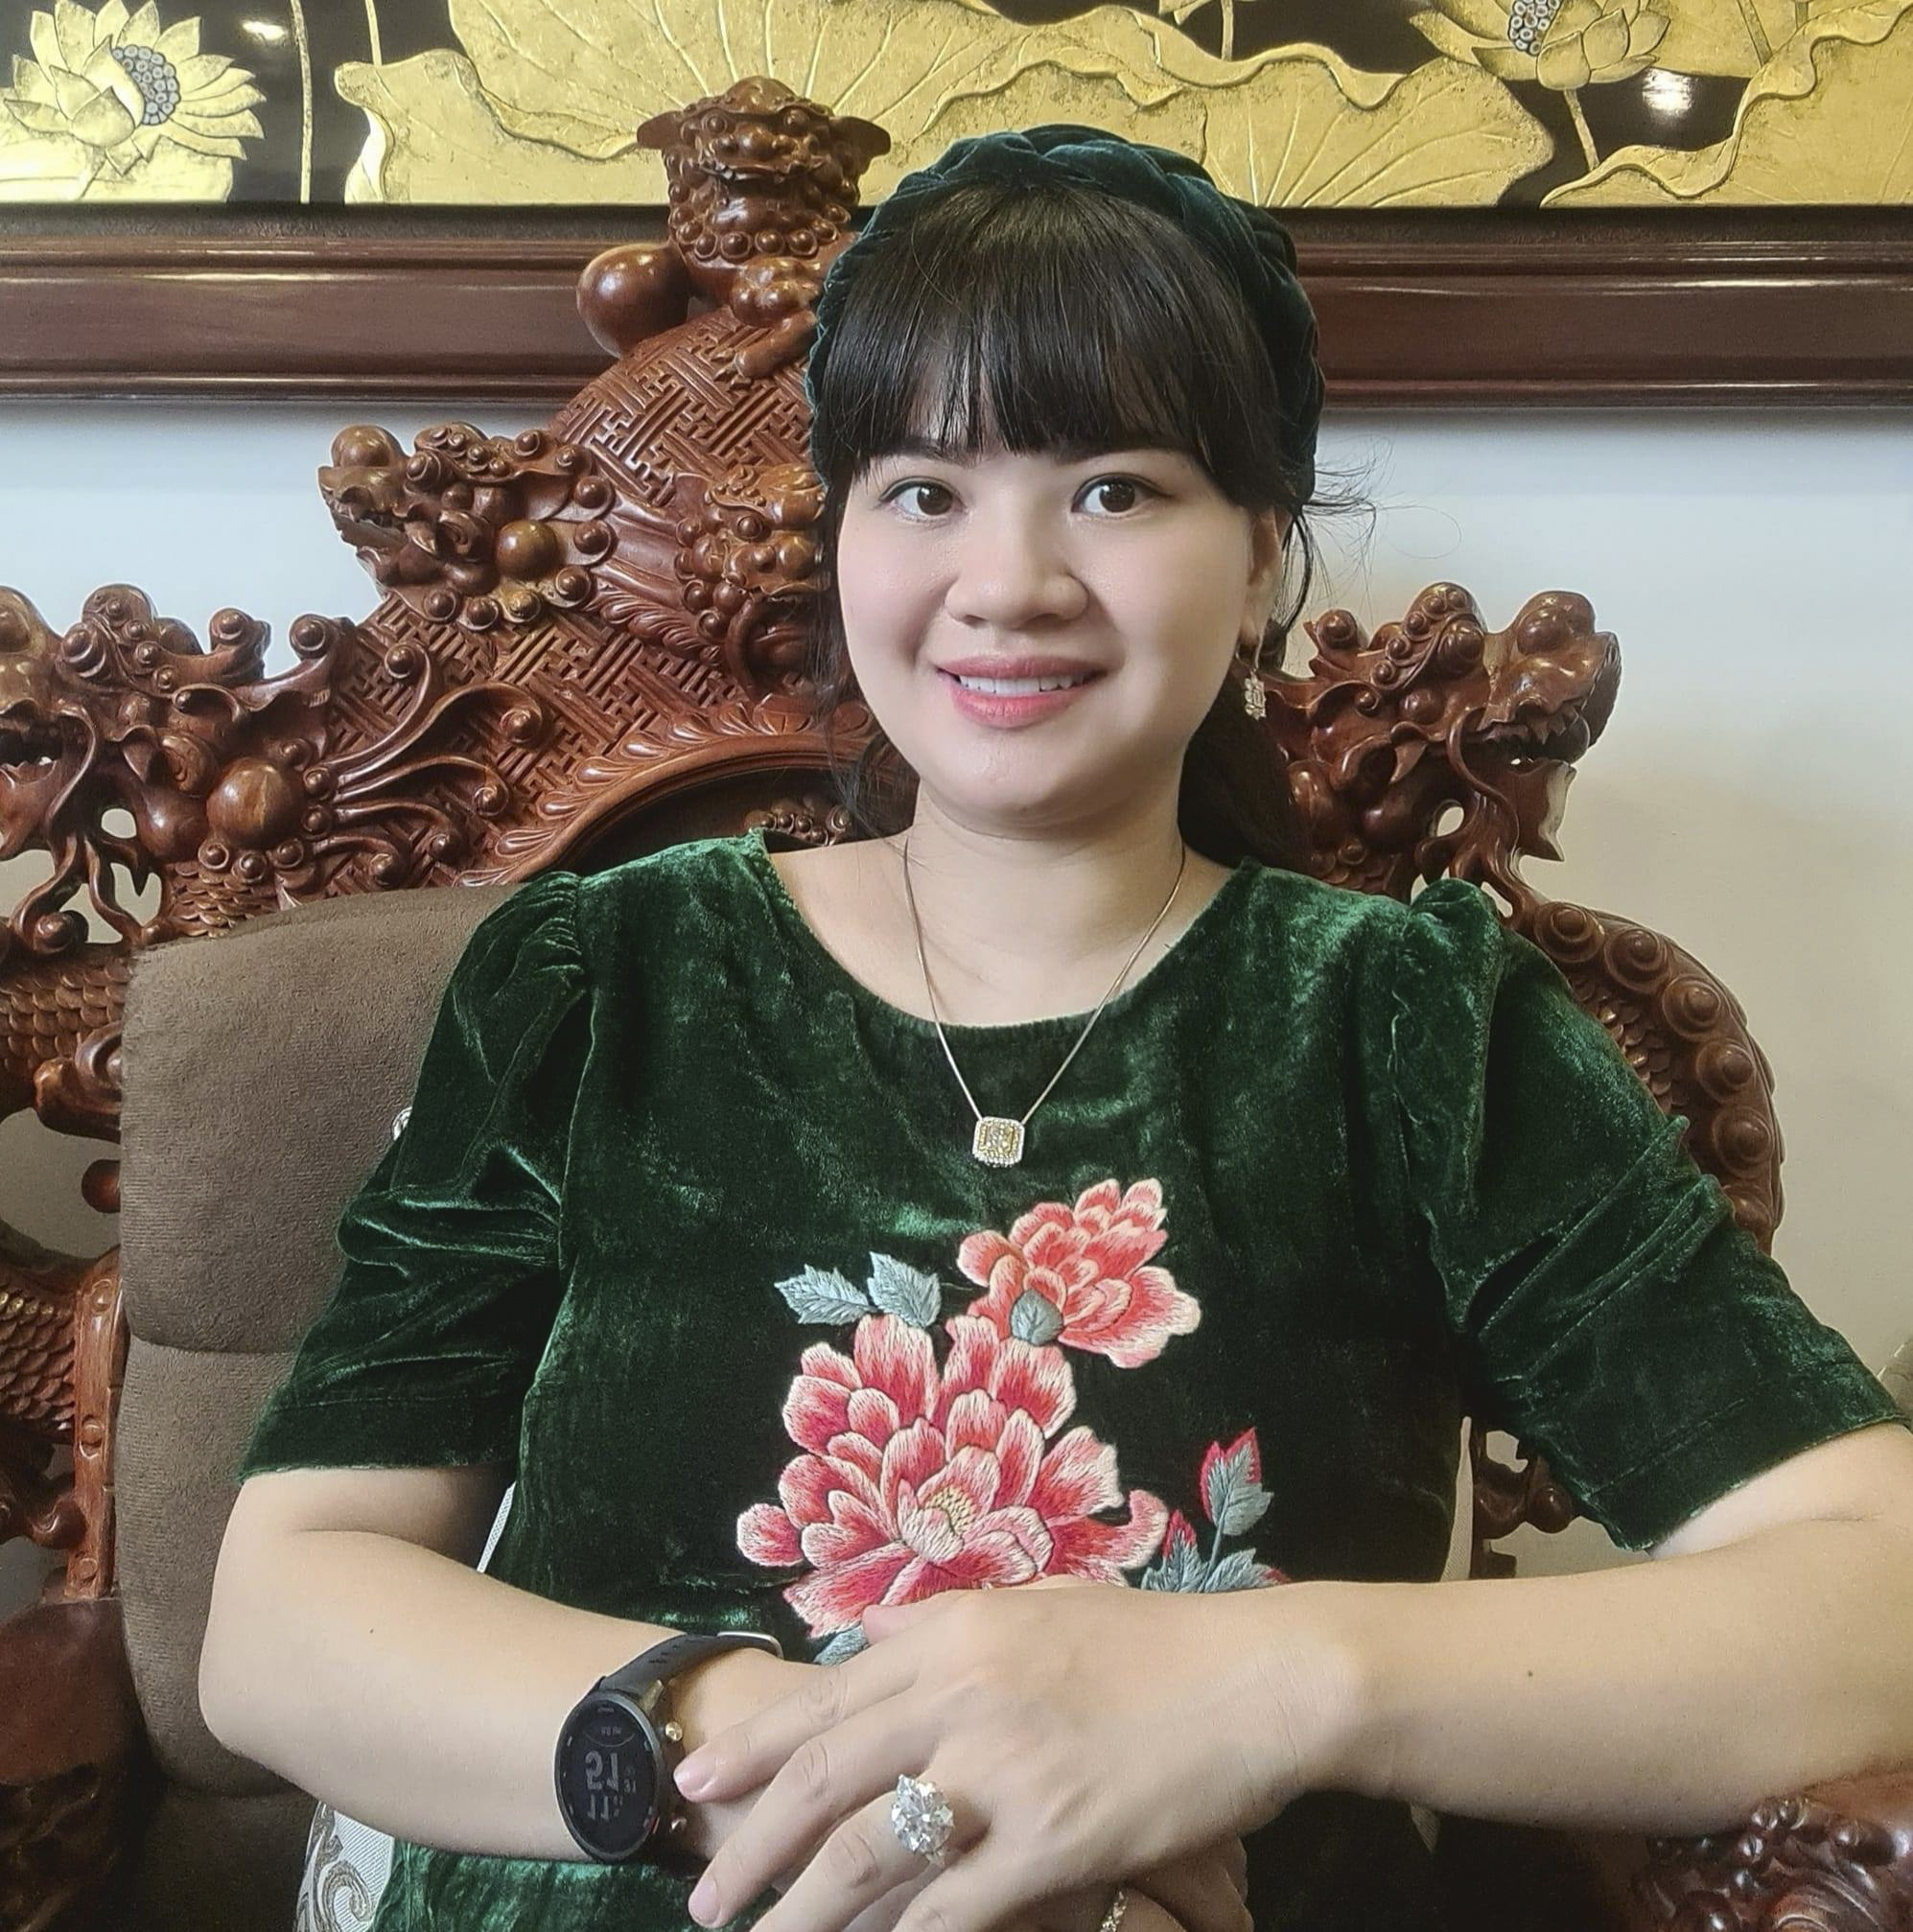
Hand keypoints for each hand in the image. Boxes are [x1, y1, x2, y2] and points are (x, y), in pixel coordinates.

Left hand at [676, 1579, 1345, 1931]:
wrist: (1255, 1679)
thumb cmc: (1152, 1643)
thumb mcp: (1038, 1608)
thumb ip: (948, 1626)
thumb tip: (867, 1639)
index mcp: (956, 1633)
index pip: (827, 1696)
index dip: (753, 1744)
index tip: (695, 1780)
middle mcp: (962, 1695)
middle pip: (824, 1777)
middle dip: (752, 1842)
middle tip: (702, 1894)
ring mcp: (1003, 1771)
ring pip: (867, 1853)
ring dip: (801, 1911)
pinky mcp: (1051, 1843)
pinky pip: (949, 1909)